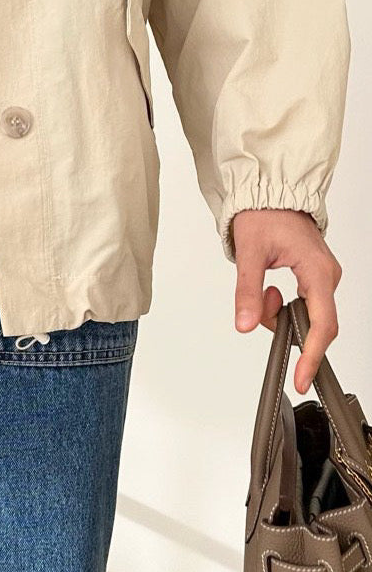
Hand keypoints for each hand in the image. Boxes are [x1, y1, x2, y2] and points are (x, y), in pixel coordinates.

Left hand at [232, 208, 341, 393]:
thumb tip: (243, 323)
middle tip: (259, 305)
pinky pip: (303, 304)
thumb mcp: (249, 253)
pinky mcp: (316, 277)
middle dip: (283, 323)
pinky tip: (269, 288)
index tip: (302, 377)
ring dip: (278, 312)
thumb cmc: (263, 215)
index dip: (312, 354)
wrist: (269, 194)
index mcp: (317, 269)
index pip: (322, 323)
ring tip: (261, 288)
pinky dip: (282, 305)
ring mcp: (324, 277)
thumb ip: (247, 292)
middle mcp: (327, 275)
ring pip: (305, 314)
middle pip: (313, 322)